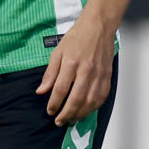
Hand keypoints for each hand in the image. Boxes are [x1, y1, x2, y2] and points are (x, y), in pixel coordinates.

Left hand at [37, 11, 114, 126]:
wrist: (99, 27)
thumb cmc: (78, 37)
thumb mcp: (58, 52)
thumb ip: (50, 73)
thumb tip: (41, 91)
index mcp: (71, 63)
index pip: (61, 89)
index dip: (54, 103)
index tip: (50, 111)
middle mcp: (86, 70)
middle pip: (76, 99)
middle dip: (66, 113)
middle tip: (59, 121)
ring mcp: (99, 75)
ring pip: (90, 101)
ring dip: (80, 114)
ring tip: (71, 120)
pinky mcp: (107, 77)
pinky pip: (101, 97)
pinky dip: (93, 108)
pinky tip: (86, 111)